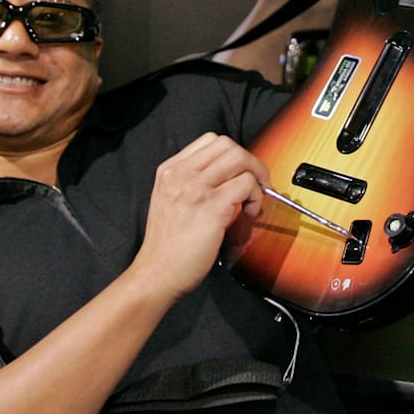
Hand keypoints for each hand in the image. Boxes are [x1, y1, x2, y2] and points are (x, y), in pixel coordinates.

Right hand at [133, 133, 270, 299]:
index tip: (241, 172)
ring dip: (256, 177)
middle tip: (256, 183)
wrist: (157, 273)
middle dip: (250, 162)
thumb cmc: (168, 244)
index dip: (233, 154)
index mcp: (170, 170)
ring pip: (240, 159)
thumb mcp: (170, 200)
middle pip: (228, 145)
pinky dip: (256, 196)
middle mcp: (181, 175)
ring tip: (252, 199)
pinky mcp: (211, 207)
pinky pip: (246, 185)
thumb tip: (230, 177)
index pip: (210, 141)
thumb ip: (193, 183)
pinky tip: (249, 212)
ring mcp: (195, 189)